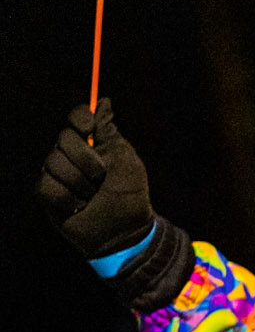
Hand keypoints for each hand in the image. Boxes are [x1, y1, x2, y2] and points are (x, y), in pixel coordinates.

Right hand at [36, 97, 154, 261]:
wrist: (126, 230)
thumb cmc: (129, 195)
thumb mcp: (126, 160)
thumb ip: (110, 132)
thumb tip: (103, 101)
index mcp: (91, 143)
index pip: (76, 118)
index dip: (80, 119)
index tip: (90, 129)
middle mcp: (70, 154)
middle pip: (63, 139)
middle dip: (87, 160)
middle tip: (100, 178)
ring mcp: (57, 173)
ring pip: (54, 163)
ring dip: (79, 183)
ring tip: (91, 197)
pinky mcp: (48, 195)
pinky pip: (47, 185)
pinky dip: (66, 198)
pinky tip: (78, 206)